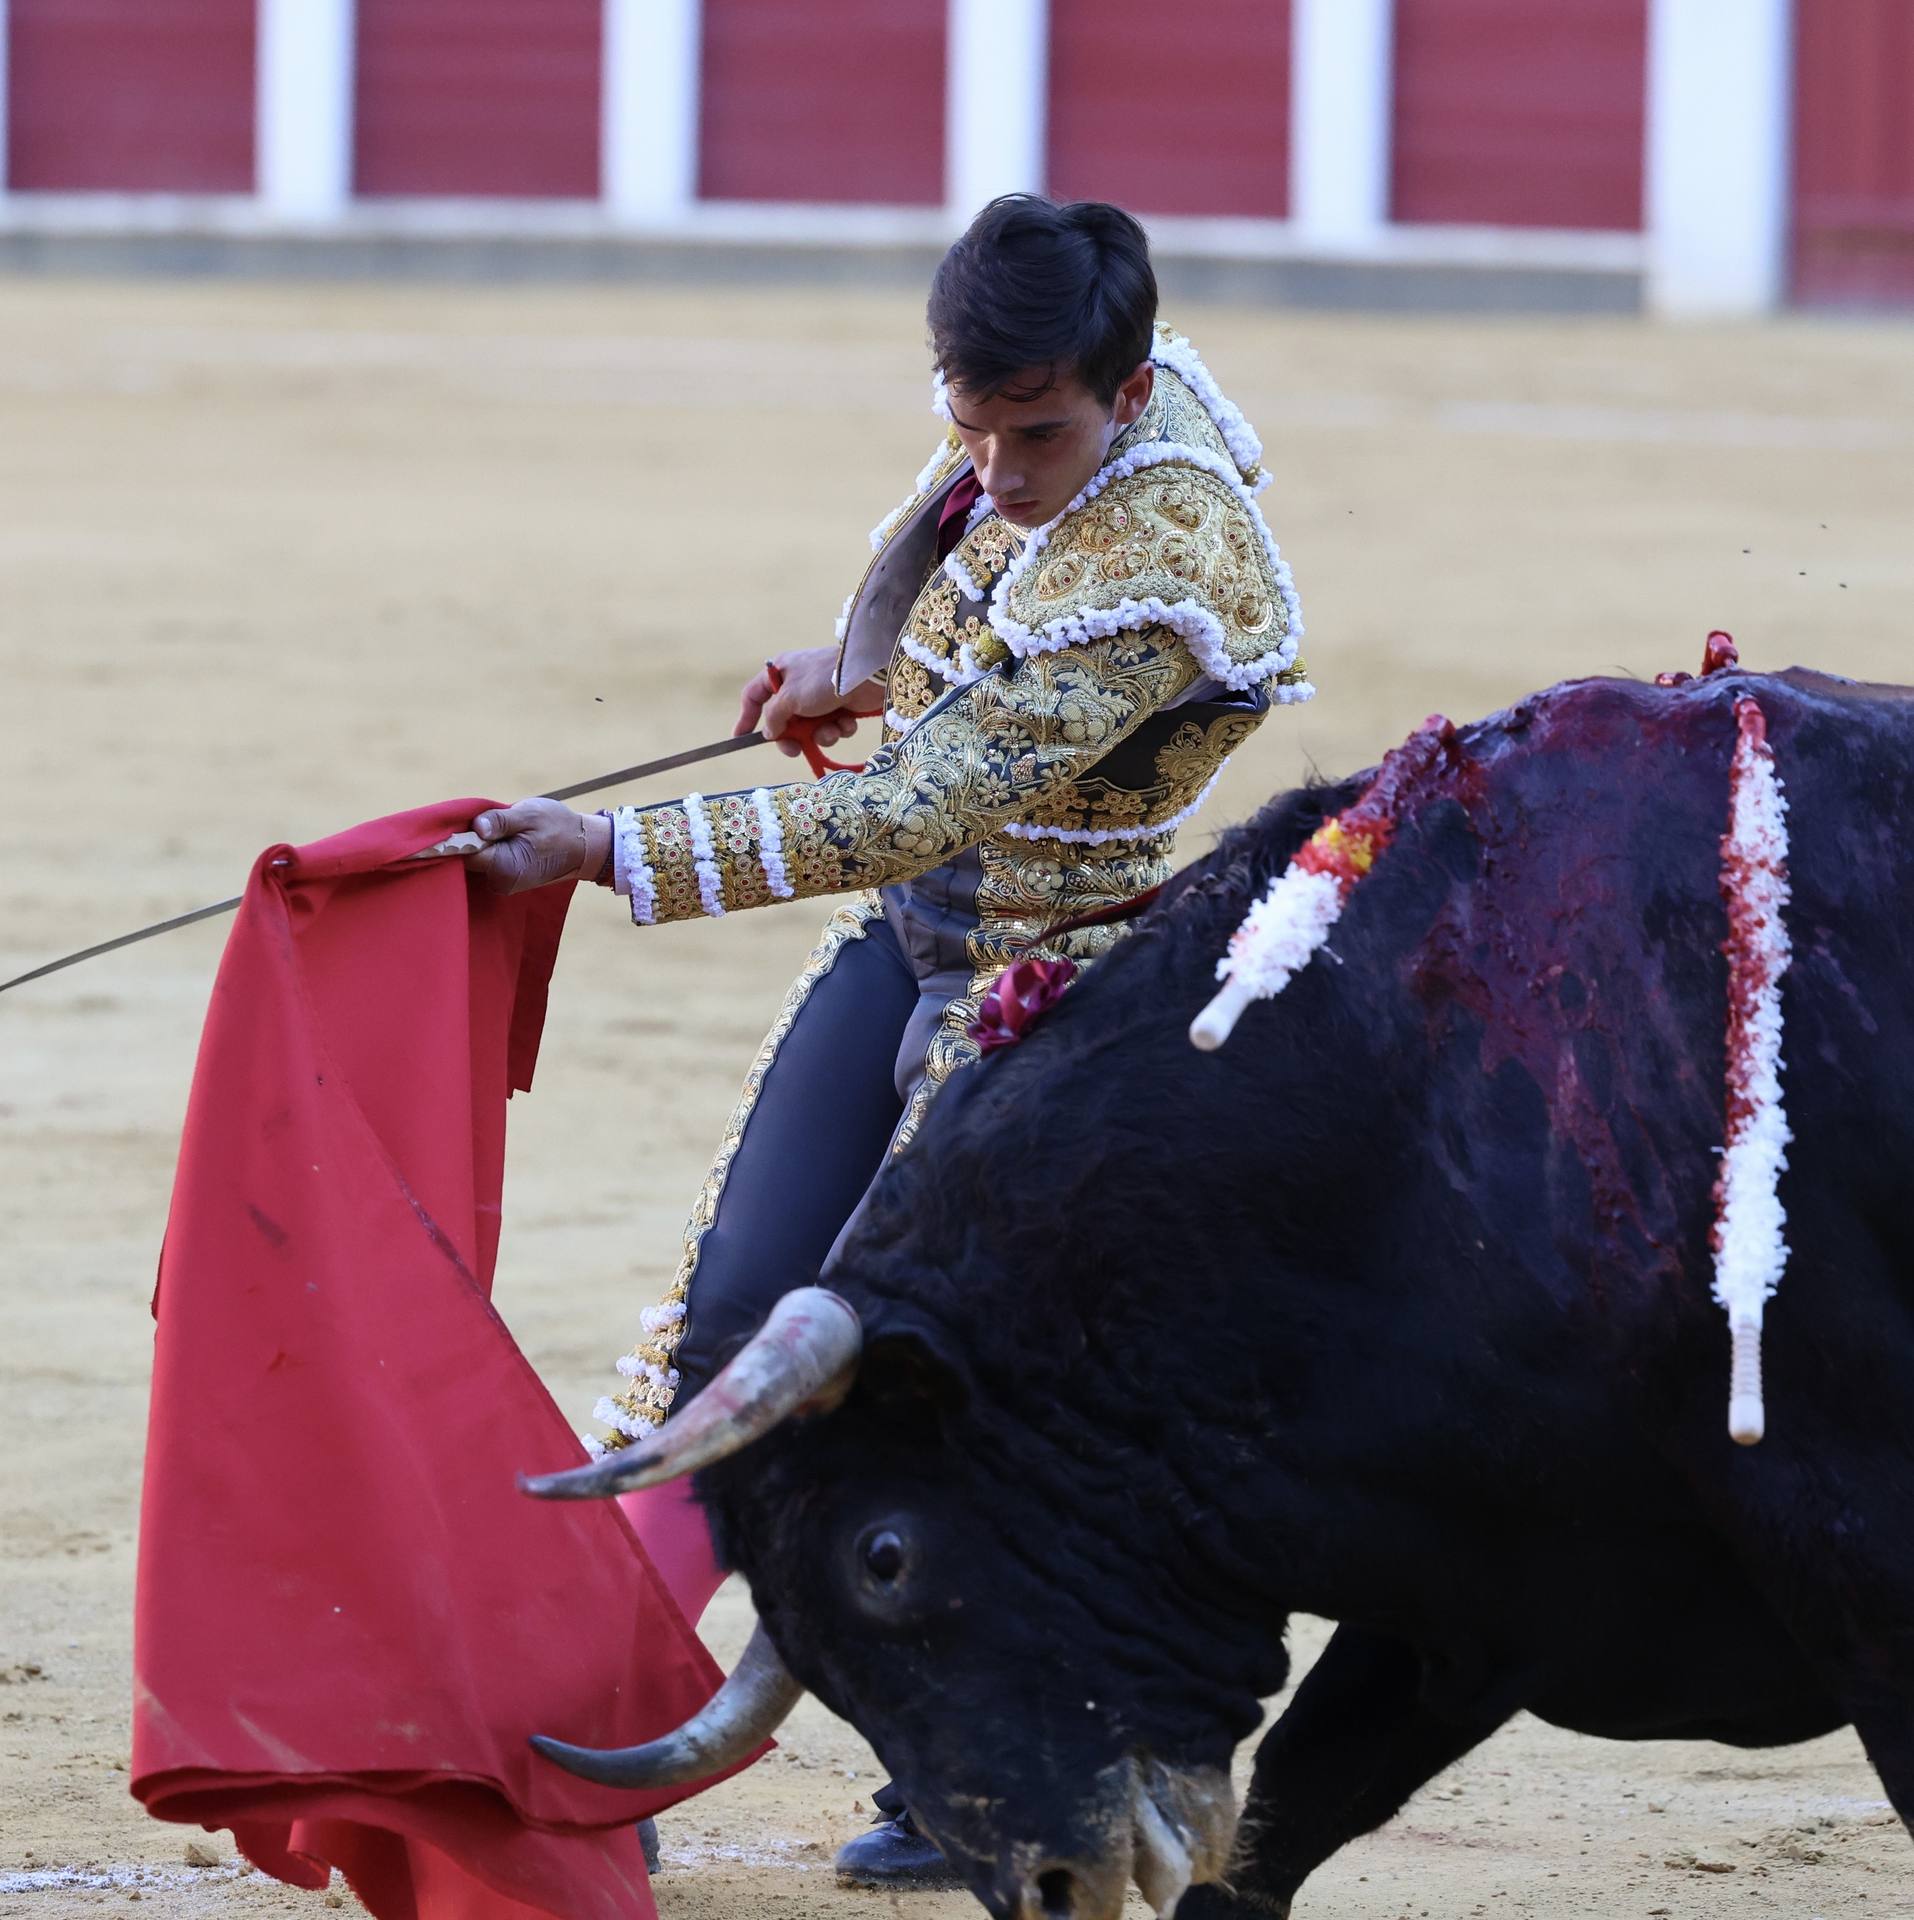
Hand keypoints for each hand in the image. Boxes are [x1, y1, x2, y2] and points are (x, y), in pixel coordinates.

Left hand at [464, 798, 605, 893]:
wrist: (583, 847)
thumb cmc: (559, 827)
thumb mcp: (530, 814)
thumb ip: (501, 821)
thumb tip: (476, 827)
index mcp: (503, 866)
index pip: (464, 853)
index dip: (460, 836)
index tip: (465, 820)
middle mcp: (500, 882)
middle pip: (468, 858)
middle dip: (474, 837)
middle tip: (493, 820)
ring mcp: (503, 884)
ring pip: (478, 860)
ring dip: (485, 843)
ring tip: (505, 830)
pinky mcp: (506, 881)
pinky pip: (488, 863)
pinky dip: (492, 850)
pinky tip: (507, 840)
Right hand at [735, 647, 881, 759]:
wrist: (866, 676)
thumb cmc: (822, 680)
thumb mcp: (790, 697)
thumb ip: (774, 716)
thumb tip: (769, 732)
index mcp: (781, 672)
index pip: (754, 695)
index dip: (746, 716)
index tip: (740, 738)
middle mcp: (798, 685)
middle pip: (784, 720)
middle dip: (792, 737)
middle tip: (795, 750)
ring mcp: (820, 697)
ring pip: (810, 728)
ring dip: (821, 734)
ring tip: (831, 729)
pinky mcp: (841, 707)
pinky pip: (832, 727)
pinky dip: (839, 728)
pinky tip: (847, 722)